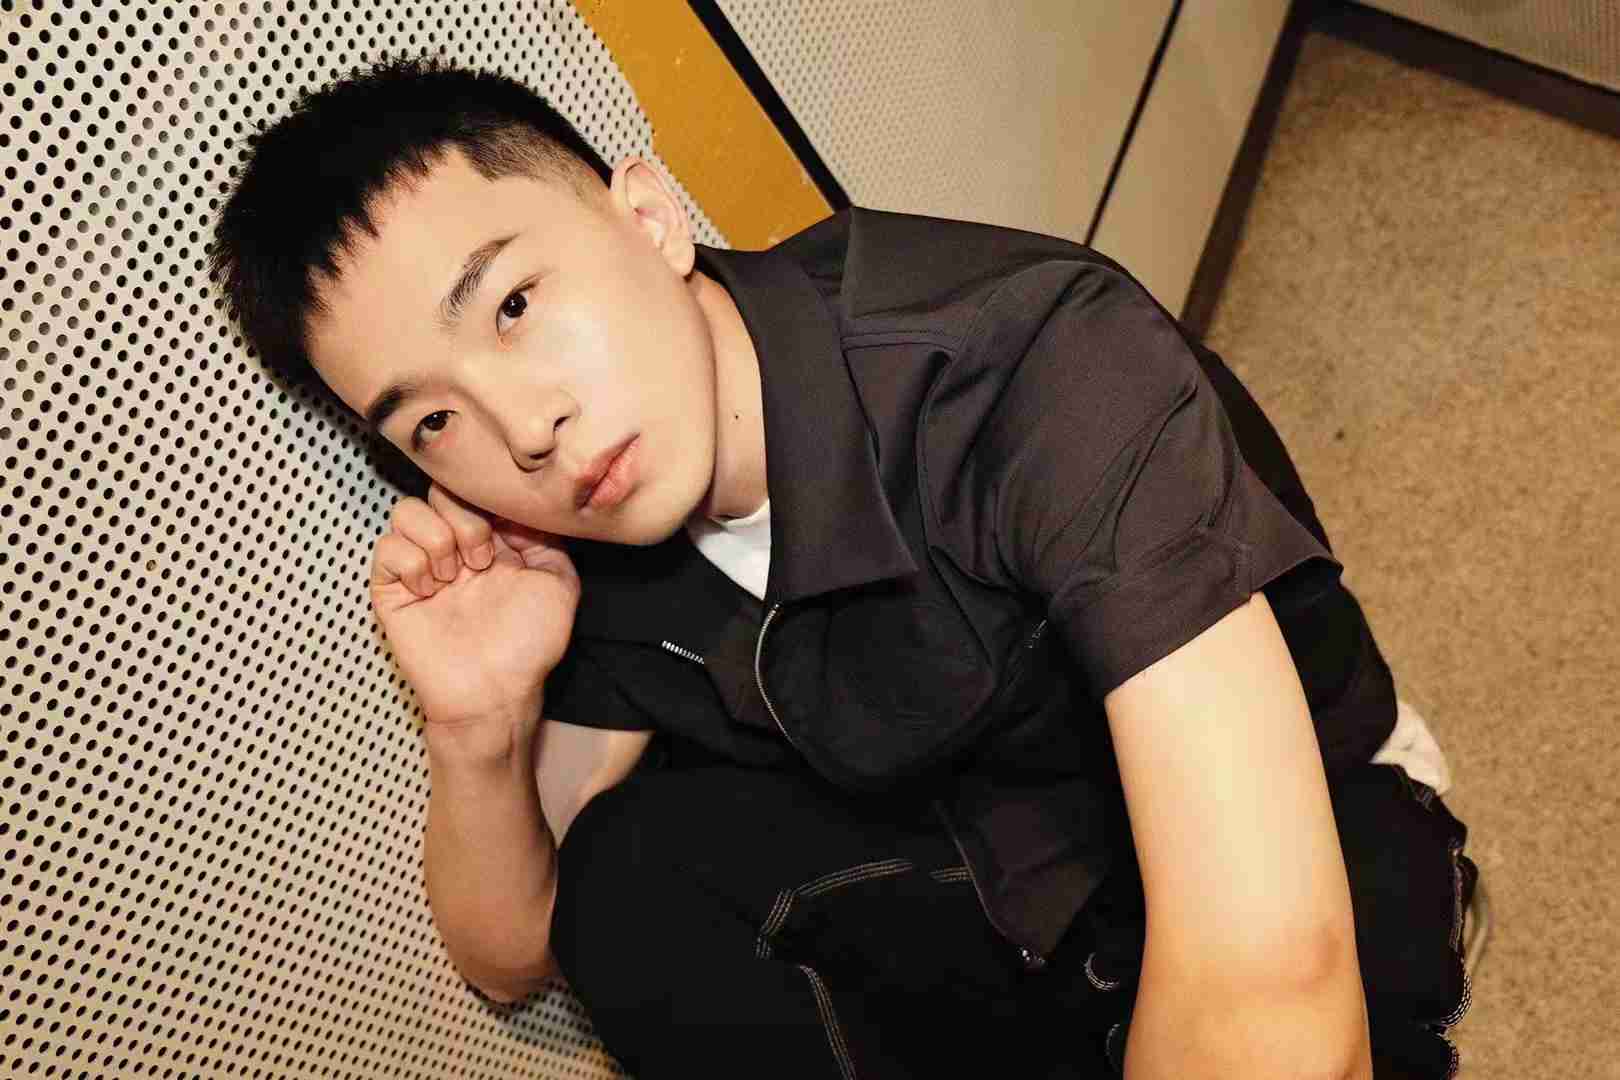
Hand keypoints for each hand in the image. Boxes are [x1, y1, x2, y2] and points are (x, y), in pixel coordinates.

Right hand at [370, 480, 580, 738]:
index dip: (488, 499)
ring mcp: (421, 568)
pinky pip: (386, 548)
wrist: (494, 693)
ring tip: (455, 576)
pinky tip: (431, 591)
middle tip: (483, 558)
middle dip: (465, 516)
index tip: (505, 529)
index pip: (476, 492)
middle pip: (439, 490)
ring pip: (406, 511)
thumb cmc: (528, 646)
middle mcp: (454, 549)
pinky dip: (410, 563)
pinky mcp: (392, 590)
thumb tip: (519, 508)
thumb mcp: (558, 583)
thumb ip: (546, 539)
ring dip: (437, 538)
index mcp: (492, 543)